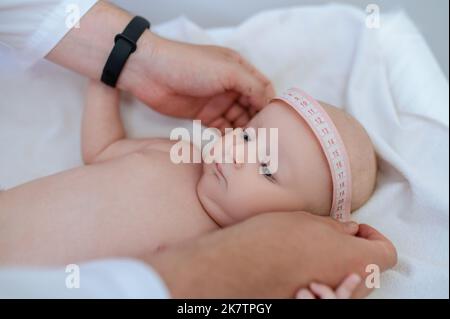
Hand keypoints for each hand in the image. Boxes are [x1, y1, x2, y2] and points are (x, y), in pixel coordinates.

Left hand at [47, 1, 272, 130]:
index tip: (273, 125)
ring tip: (248, 147)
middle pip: (252, 108)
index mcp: (240, 70)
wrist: (150, 72)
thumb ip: (252, 85)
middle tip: (261, 142)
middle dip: (257, 123)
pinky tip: (232, 147)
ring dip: (244, 133)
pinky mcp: (203, 115)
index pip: (263, 90)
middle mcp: (231, 86)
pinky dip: (228, 137)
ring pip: (238, 121)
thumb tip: (269, 103)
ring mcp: (217, 101)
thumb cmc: (189, 65)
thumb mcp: (228, 70)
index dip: (269, 107)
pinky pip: (222, 129)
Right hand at [146, 212, 396, 297]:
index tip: (354, 230)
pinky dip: (319, 276)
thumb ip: (336, 227)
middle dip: (354, 250)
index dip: (373, 236)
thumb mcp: (307, 221)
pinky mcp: (304, 302)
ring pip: (346, 282)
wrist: (233, 269)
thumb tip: (348, 231)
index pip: (386, 253)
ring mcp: (325, 299)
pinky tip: (297, 263)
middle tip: (329, 235)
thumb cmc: (269, 241)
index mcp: (355, 261)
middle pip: (368, 271)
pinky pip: (324, 288)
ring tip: (309, 248)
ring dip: (336, 264)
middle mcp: (347, 286)